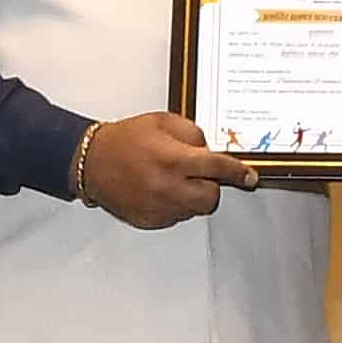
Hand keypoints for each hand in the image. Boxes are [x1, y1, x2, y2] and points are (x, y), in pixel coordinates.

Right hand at [74, 112, 251, 232]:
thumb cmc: (125, 140)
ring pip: (194, 210)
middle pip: (211, 198)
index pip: (217, 168)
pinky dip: (175, 205)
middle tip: (197, 173)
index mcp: (172, 160)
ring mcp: (158, 208)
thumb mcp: (162, 122)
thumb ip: (192, 134)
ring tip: (172, 179)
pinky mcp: (150, 220)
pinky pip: (176, 217)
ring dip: (192, 196)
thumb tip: (210, 151)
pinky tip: (160, 190)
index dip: (238, 173)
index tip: (249, 177)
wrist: (91, 161)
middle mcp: (167, 187)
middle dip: (211, 185)